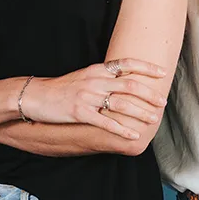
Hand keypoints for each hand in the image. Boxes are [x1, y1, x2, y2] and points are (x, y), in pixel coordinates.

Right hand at [21, 58, 167, 141]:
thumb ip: (104, 78)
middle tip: (162, 102)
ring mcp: (87, 97)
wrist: (36, 95)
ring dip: (140, 112)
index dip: (146, 68)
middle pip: (129, 85)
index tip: (162, 72)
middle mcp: (95, 81)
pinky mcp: (79, 112)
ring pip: (121, 104)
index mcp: (97, 70)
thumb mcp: (85, 76)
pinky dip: (122, 129)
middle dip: (149, 94)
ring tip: (153, 119)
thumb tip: (126, 82)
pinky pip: (105, 122)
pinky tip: (133, 135)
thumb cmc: (62, 88)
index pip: (126, 63)